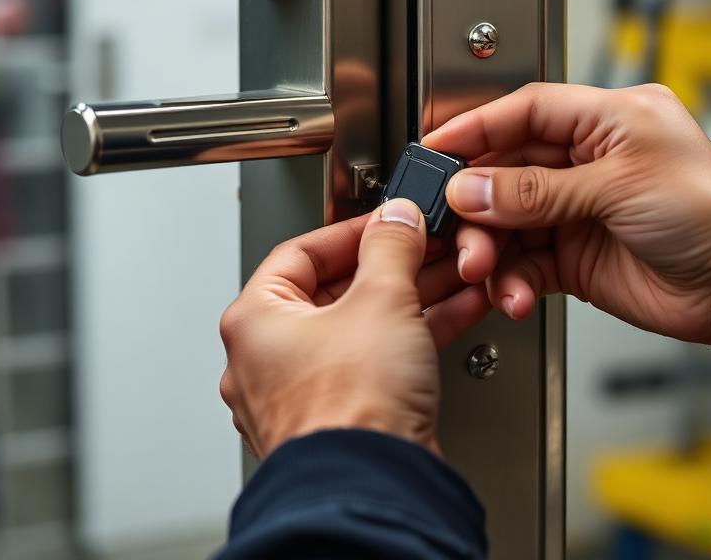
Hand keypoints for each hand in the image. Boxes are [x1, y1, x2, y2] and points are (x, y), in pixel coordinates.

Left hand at [218, 199, 488, 458]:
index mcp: (255, 321)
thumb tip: (395, 218)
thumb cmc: (349, 412)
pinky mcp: (343, 417)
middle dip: (394, 265)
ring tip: (452, 275)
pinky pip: (379, 359)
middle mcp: (271, 358)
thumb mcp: (380, 300)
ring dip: (413, 297)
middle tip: (426, 247)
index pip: (303, 251)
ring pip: (364, 325)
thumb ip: (390, 246)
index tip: (388, 220)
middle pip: (339, 289)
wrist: (374, 491)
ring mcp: (306, 391)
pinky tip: (455, 313)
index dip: (353, 229)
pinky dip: (415, 335)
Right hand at [423, 83, 710, 350]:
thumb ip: (537, 190)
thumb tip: (473, 188)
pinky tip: (513, 292)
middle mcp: (586, 161)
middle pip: (507, 170)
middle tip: (457, 222)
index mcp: (607, 121)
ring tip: (485, 266)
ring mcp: (576, 208)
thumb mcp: (618, 187)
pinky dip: (510, 279)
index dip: (477, 126)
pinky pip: (523, 261)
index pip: (526, 111)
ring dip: (490, 246)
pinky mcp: (571, 253)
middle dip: (478, 201)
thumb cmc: (710, 216)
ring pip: (507, 220)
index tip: (438, 145)